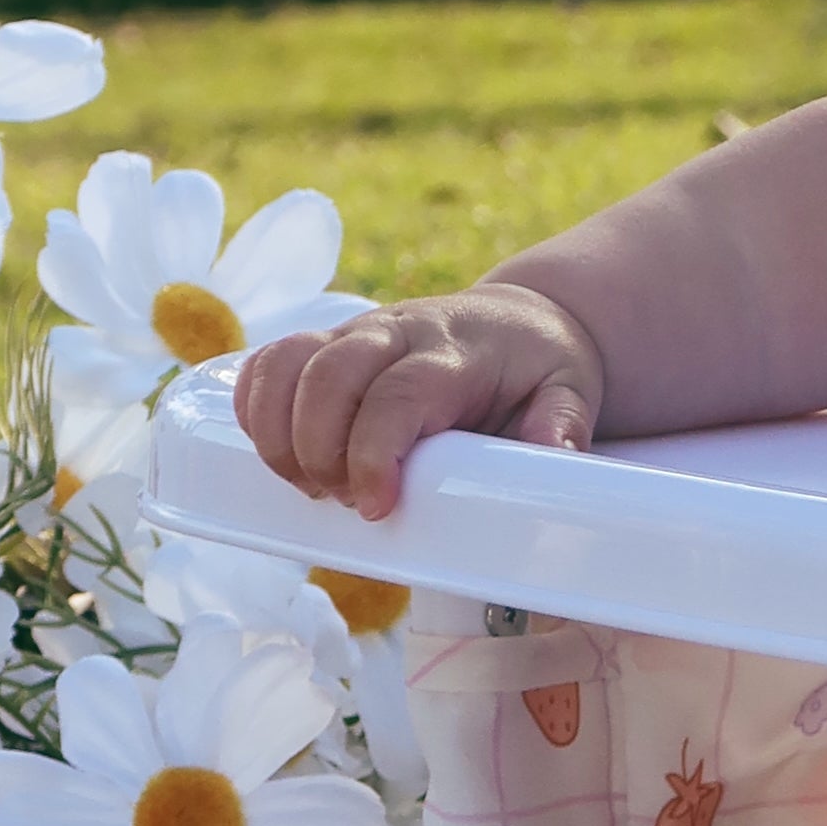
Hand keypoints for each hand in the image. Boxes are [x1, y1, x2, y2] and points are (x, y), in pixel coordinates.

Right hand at [231, 283, 604, 519]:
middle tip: (342, 501)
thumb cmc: (538, 369)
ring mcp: (354, 333)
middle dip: (318, 449)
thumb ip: (562, 424)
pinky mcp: (326, 343)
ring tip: (308, 487)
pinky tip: (275, 452)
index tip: (374, 506)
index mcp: (453, 352)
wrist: (519, 319)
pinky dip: (256, 408)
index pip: (399, 394)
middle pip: (330, 375)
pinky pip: (268, 362)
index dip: (373, 452)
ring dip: (278, 434)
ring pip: (287, 363)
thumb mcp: (570, 393)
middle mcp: (396, 332)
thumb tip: (553, 456)